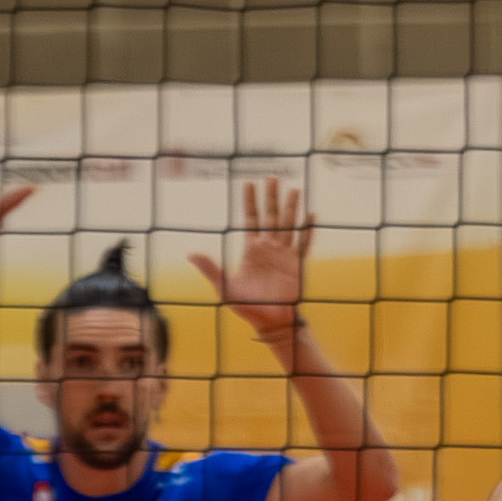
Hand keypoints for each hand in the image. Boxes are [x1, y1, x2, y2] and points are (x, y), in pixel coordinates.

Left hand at [187, 177, 312, 342]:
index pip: (250, 220)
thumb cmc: (247, 307)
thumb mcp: (224, 288)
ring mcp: (284, 256)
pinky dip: (307, 231)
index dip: (249, 202)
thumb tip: (190, 254)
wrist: (270, 323)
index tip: (249, 183)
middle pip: (271, 216)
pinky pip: (304, 245)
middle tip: (272, 177)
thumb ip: (210, 269)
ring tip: (295, 189)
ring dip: (291, 208)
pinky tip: (311, 217)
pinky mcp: (297, 266)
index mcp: (251, 251)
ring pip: (288, 226)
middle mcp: (269, 249)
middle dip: (271, 197)